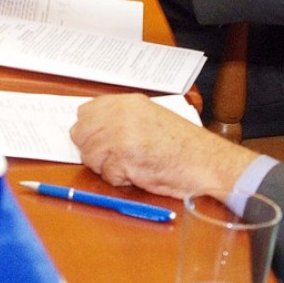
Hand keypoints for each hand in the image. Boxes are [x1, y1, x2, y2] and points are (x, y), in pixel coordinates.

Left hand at [71, 94, 258, 197]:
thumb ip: (122, 118)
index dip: (89, 128)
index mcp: (128, 102)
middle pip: (79, 133)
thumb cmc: (182, 145)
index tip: (97, 138)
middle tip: (114, 156)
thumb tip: (93, 129)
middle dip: (92, 149)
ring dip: (106, 166)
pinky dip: (120, 180)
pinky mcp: (122, 158)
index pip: (85, 111)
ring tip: (132, 164)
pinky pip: (106, 175)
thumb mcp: (151, 117)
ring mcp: (120, 136)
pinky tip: (139, 173)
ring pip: (89, 156)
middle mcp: (120, 115)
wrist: (204, 161)